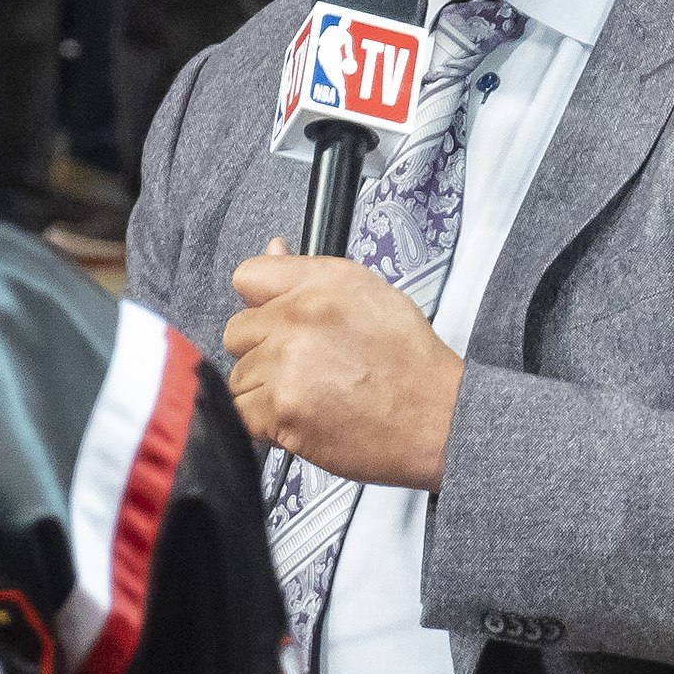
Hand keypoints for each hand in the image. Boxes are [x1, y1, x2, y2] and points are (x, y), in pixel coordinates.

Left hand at [224, 247, 464, 491]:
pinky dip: (266, 424)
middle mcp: (302, 316)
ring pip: (239, 377)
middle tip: (301, 366)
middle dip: (262, 351)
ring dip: (264, 391)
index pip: (249, 275)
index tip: (271, 320)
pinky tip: (302, 418)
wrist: (436, 418)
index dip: (259, 302)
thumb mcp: (370, 294)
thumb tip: (273, 249)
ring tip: (309, 394)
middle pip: (237, 332)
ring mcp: (287, 363)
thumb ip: (309, 275)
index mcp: (324, 282)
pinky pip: (243, 414)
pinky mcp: (281, 409)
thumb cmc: (410, 362)